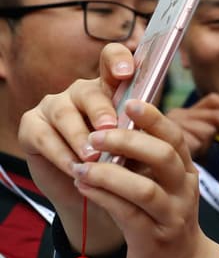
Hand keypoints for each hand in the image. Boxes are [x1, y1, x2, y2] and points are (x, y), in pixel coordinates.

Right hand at [18, 43, 135, 253]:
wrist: (98, 197)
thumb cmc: (124, 166)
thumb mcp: (140, 147)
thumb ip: (143, 130)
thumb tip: (149, 122)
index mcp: (110, 89)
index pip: (111, 59)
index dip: (117, 60)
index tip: (126, 73)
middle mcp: (80, 93)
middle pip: (88, 91)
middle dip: (101, 111)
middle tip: (111, 130)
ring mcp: (53, 107)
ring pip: (64, 114)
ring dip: (80, 138)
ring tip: (93, 158)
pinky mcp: (31, 126)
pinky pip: (44, 136)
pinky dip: (61, 154)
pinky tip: (75, 169)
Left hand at [70, 98, 209, 257]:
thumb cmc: (165, 220)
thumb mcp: (166, 186)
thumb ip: (148, 161)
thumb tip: (117, 126)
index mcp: (187, 172)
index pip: (175, 137)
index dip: (153, 118)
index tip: (128, 102)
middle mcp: (184, 191)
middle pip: (162, 156)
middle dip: (126, 142)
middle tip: (94, 137)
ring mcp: (171, 216)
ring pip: (144, 188)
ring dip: (108, 174)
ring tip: (81, 167)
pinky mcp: (153, 239)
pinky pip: (127, 214)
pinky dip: (103, 197)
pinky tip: (83, 187)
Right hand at [168, 93, 218, 157]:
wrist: (161, 174)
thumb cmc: (182, 159)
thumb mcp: (201, 139)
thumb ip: (215, 129)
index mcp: (185, 112)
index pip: (213, 100)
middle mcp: (178, 114)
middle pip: (216, 114)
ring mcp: (173, 124)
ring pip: (208, 129)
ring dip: (210, 144)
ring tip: (203, 152)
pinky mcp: (171, 136)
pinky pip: (199, 142)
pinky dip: (201, 150)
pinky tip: (192, 156)